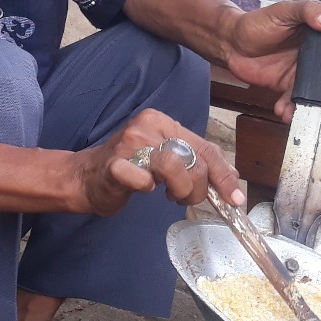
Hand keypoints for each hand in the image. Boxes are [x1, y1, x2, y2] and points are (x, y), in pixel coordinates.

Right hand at [69, 109, 242, 216]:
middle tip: (185, 197)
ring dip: (180, 190)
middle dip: (198, 188)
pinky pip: (144, 181)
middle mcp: (146, 127)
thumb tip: (232, 177)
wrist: (85, 177)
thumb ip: (196, 161)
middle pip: (194, 160)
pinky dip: (147, 189)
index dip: (224, 176)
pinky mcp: (115, 165)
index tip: (235, 198)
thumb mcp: (166, 158)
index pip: (206, 147)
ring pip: (175, 167)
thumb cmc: (129, 168)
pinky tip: (143, 188)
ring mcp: (129, 144)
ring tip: (170, 196)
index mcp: (161, 121)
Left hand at [223, 0, 320, 121]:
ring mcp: (306, 73)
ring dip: (315, 105)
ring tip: (298, 110)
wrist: (231, 42)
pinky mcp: (290, 87)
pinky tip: (282, 110)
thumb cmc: (259, 22)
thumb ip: (307, 10)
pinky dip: (292, 109)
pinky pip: (298, 102)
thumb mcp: (284, 10)